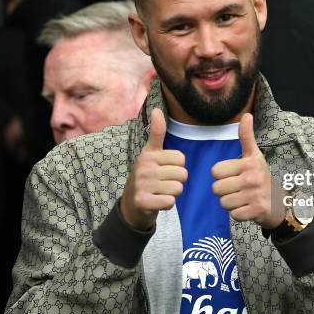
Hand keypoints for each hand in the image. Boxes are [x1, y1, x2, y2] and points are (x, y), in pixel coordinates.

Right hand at [120, 109, 186, 230]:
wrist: (131, 205)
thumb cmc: (146, 177)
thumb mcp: (150, 153)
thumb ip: (156, 132)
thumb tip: (157, 109)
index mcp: (147, 154)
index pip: (181, 158)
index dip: (177, 166)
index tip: (164, 169)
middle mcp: (143, 167)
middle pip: (182, 174)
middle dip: (177, 181)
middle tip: (163, 184)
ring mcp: (142, 185)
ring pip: (178, 188)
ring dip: (173, 193)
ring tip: (160, 192)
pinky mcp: (142, 201)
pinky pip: (170, 202)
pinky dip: (167, 204)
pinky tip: (157, 202)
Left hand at [212, 114, 284, 228]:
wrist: (280, 203)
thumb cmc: (261, 177)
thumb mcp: (254, 156)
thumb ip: (246, 136)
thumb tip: (246, 115)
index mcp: (248, 163)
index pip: (215, 171)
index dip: (221, 175)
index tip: (233, 176)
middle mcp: (252, 178)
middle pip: (216, 188)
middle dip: (224, 191)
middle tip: (237, 189)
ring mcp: (255, 195)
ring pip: (223, 202)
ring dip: (230, 203)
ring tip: (242, 198)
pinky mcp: (256, 211)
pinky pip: (233, 214)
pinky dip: (238, 214)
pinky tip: (246, 208)